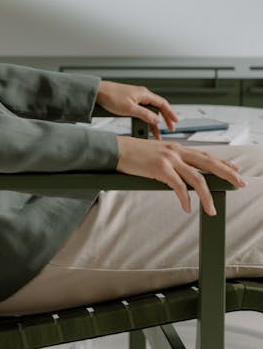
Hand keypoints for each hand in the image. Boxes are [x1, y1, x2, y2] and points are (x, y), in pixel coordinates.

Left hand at [96, 80, 178, 139]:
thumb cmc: (111, 97)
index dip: (170, 113)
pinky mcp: (130, 101)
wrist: (98, 92)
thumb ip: (144, 114)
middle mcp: (142, 95)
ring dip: (154, 122)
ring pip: (150, 110)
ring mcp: (136, 98)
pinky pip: (142, 111)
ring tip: (156, 134)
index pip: (162, 103)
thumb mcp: (130, 109)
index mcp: (144, 94)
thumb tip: (156, 120)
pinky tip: (145, 127)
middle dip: (164, 119)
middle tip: (169, 129)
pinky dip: (146, 119)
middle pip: (158, 107)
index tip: (176, 121)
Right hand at [117, 135, 247, 215]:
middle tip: (241, 183)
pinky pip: (178, 186)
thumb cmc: (134, 154)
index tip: (236, 169)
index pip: (205, 154)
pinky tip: (186, 208)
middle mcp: (176, 151)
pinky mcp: (160, 168)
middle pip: (208, 163)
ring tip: (211, 209)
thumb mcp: (157, 154)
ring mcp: (169, 159)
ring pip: (197, 178)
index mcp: (177, 148)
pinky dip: (185, 199)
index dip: (222, 162)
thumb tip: (183, 176)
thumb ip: (172, 162)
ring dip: (206, 196)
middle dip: (227, 173)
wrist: (116, 149)